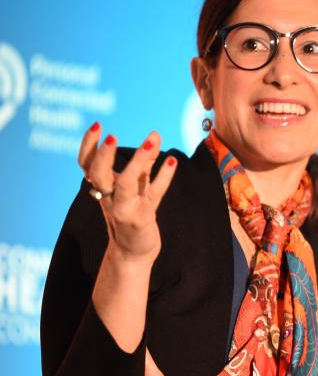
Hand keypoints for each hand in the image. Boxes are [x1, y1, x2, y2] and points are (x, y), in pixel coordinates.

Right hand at [78, 122, 176, 263]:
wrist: (133, 250)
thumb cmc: (133, 211)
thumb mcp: (135, 184)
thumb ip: (144, 161)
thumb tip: (154, 135)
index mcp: (102, 186)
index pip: (86, 164)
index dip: (88, 145)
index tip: (98, 125)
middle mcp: (109, 197)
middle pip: (98, 175)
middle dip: (103, 155)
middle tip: (113, 136)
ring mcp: (125, 209)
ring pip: (125, 185)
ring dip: (137, 163)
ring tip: (150, 141)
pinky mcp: (143, 218)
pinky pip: (154, 195)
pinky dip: (164, 177)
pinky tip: (173, 161)